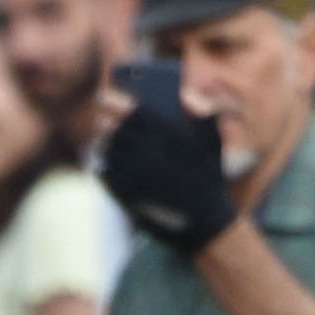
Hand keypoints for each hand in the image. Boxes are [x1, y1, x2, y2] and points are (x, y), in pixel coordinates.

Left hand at [96, 97, 235, 252]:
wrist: (202, 222)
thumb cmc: (209, 177)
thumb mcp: (213, 142)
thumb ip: (202, 113)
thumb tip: (184, 91)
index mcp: (165, 135)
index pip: (129, 111)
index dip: (113, 101)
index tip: (103, 95)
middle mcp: (144, 153)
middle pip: (112, 129)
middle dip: (103, 120)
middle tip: (101, 116)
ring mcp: (130, 174)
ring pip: (105, 151)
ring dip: (102, 142)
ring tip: (103, 137)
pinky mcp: (123, 194)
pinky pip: (103, 172)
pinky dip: (103, 163)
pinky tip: (107, 160)